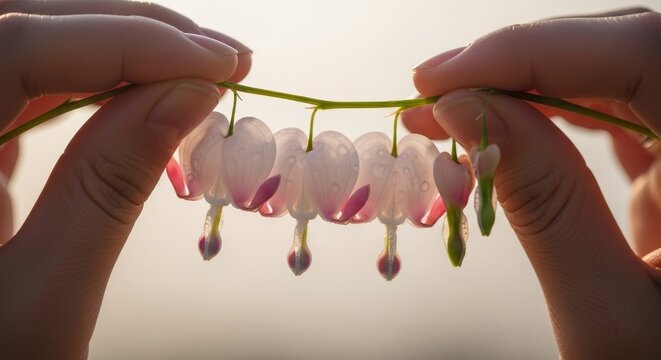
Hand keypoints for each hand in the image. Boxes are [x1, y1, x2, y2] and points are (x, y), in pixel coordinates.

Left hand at [0, 1, 250, 357]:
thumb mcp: (44, 299)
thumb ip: (108, 189)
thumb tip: (186, 98)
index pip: (13, 49)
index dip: (125, 43)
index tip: (215, 66)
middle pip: (20, 27)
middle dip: (129, 29)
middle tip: (217, 56)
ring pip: (28, 47)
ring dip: (120, 48)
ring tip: (197, 68)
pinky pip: (28, 86)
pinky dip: (98, 82)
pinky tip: (148, 94)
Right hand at [404, 8, 660, 357]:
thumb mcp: (610, 316)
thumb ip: (545, 207)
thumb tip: (467, 112)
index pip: (644, 54)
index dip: (534, 51)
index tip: (444, 81)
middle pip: (626, 50)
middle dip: (520, 62)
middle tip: (436, 92)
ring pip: (616, 73)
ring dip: (526, 83)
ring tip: (453, 109)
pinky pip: (619, 110)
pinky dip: (551, 110)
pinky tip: (506, 124)